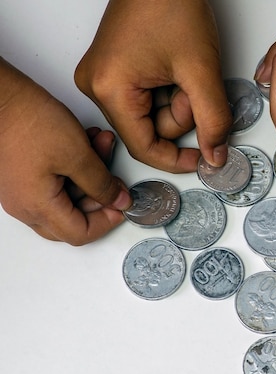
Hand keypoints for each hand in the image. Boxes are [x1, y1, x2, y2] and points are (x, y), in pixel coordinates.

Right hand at [0, 59, 130, 244]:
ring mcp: (21, 191)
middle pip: (71, 221)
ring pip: (65, 198)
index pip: (79, 234)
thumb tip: (118, 201)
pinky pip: (54, 183)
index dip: (106, 222)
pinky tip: (88, 144)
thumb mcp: (78, 155)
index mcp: (38, 206)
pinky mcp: (21, 175)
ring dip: (89, 176)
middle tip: (115, 180)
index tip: (121, 205)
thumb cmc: (28, 120)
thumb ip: (102, 184)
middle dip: (99, 199)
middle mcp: (24, 204)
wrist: (0, 95)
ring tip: (103, 146)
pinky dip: (74, 168)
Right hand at [75, 0, 232, 171]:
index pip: (144, 148)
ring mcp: (104, 76)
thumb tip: (215, 155)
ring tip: (185, 67)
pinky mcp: (115, 69)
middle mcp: (97, 85)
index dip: (177, 159)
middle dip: (182, 111)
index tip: (203, 159)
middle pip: (151, 129)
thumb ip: (213, 119)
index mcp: (109, 88)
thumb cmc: (172, 4)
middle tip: (195, 82)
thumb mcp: (202, 70)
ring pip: (153, 114)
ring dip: (179, 99)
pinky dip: (170, 90)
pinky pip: (148, 98)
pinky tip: (177, 66)